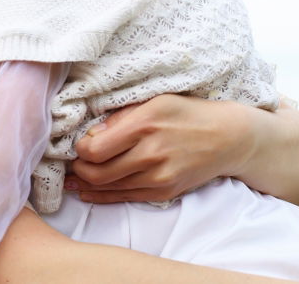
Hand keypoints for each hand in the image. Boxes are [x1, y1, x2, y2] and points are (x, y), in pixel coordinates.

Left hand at [67, 94, 254, 203]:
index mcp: (144, 125)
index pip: (94, 149)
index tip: (78, 143)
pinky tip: (86, 192)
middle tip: (71, 161)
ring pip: (108, 187)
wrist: (227, 138)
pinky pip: (124, 198)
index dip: (79, 149)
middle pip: (97, 172)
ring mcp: (158, 177)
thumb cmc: (187, 113)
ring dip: (85, 183)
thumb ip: (120, 117)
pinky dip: (101, 196)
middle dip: (78, 168)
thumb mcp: (154, 101)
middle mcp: (150, 154)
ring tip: (73, 177)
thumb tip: (91, 134)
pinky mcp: (163, 192)